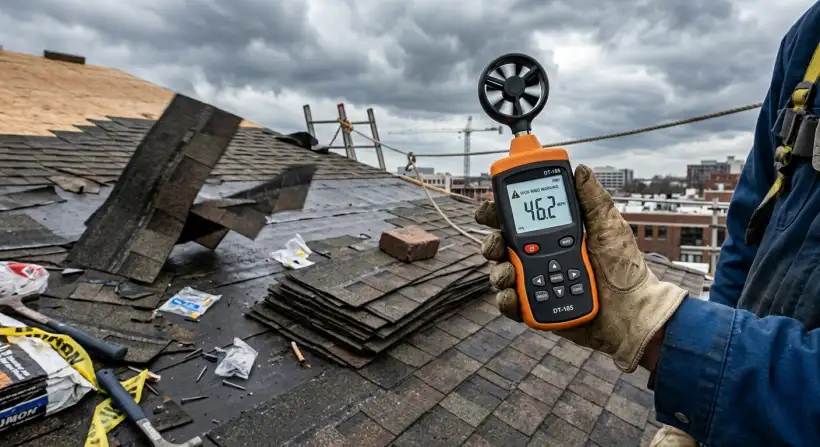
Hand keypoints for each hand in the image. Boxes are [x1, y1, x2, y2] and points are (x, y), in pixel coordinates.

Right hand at [474, 164, 687, 372]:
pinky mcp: (536, 309)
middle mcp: (540, 258)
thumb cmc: (625, 269)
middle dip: (491, 244)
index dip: (498, 213)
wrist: (632, 311)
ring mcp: (536, 284)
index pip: (519, 220)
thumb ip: (592, 200)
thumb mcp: (610, 228)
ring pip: (501, 275)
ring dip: (498, 273)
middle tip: (497, 245)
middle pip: (501, 247)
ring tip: (509, 275)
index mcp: (553, 235)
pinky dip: (506, 301)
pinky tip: (512, 297)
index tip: (488, 209)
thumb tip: (580, 170)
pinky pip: (512, 305)